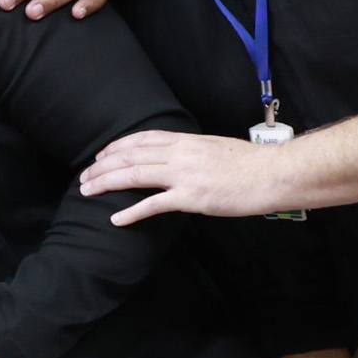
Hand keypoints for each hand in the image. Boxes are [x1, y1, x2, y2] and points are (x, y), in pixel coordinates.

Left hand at [81, 127, 291, 224]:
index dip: (117, 146)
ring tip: (87, 190)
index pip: (142, 138)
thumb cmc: (251, 164)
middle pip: (131, 155)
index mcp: (187, 141)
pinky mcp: (191, 197)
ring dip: (106, 182)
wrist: (273, 173)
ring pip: (134, 174)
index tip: (101, 153)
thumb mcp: (216, 148)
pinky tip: (115, 219)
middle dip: (102, 165)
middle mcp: (180, 154)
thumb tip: (182, 158)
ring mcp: (184, 175)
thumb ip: (194, 152)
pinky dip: (131, 212)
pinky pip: (154, 204)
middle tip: (84, 175)